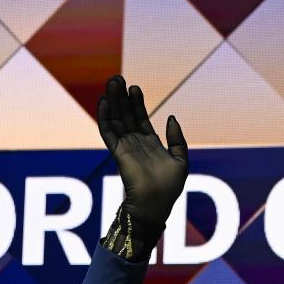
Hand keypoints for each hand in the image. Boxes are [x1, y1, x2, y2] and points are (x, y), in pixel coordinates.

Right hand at [97, 75, 187, 230]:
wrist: (155, 204)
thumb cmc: (169, 188)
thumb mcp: (181, 161)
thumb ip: (178, 140)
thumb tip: (172, 118)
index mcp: (150, 144)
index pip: (140, 118)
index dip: (137, 103)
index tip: (135, 88)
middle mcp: (136, 144)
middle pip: (126, 115)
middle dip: (122, 97)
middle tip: (118, 79)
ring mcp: (126, 147)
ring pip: (116, 119)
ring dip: (112, 101)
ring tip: (112, 82)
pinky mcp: (118, 153)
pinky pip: (108, 132)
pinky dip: (104, 117)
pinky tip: (102, 102)